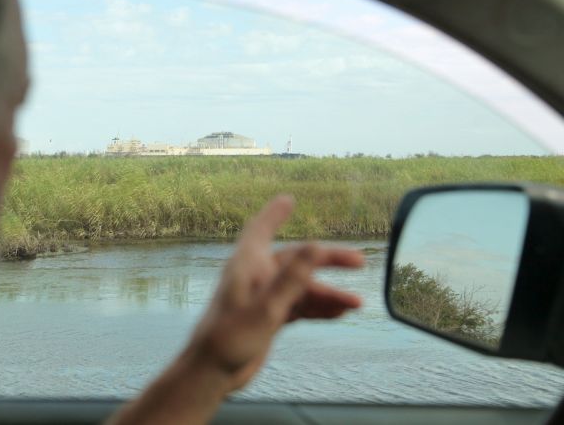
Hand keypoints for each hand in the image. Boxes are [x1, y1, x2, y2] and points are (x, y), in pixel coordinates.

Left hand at [186, 195, 363, 391]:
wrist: (213, 373)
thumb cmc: (229, 338)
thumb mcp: (266, 308)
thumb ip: (292, 278)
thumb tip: (315, 246)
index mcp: (247, 264)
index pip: (261, 228)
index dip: (275, 213)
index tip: (288, 199)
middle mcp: (255, 276)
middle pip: (296, 259)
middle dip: (327, 260)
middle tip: (359, 262)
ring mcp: (263, 297)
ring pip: (302, 287)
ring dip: (328, 293)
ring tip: (356, 304)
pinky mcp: (268, 317)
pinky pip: (299, 306)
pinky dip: (317, 309)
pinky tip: (339, 314)